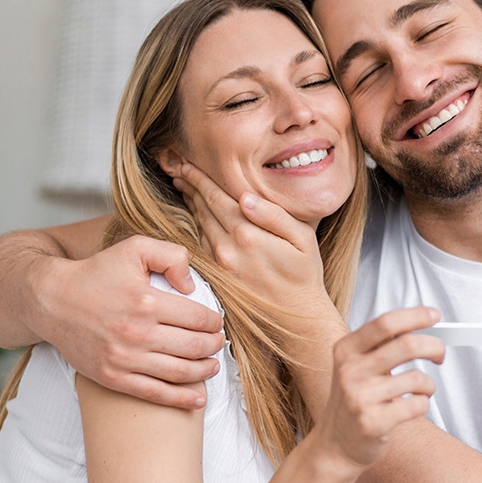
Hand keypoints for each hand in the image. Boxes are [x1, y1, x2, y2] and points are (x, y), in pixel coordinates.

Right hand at [33, 235, 225, 407]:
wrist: (51, 301)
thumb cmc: (95, 273)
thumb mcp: (133, 248)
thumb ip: (170, 255)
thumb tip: (192, 284)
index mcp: (146, 301)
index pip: (197, 318)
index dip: (214, 322)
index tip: (216, 323)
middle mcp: (138, 332)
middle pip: (194, 347)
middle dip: (213, 346)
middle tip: (217, 343)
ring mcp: (125, 359)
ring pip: (180, 372)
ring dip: (204, 371)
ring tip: (212, 365)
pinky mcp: (113, 378)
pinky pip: (155, 394)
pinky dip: (181, 400)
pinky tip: (198, 399)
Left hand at [172, 162, 334, 330]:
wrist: (297, 319)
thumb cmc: (304, 275)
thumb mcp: (302, 239)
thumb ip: (274, 215)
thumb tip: (246, 197)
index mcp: (247, 234)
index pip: (216, 197)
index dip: (199, 178)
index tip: (186, 163)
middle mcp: (227, 248)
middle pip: (202, 208)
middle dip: (189, 186)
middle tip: (177, 166)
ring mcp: (219, 264)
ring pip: (198, 225)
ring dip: (190, 203)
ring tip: (182, 185)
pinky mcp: (217, 276)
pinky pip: (200, 244)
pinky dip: (195, 224)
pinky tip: (195, 215)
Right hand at [315, 307, 444, 470]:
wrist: (334, 446)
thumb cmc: (354, 401)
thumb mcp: (356, 367)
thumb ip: (382, 346)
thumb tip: (422, 327)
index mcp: (346, 350)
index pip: (385, 323)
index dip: (415, 316)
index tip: (435, 316)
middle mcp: (350, 371)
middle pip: (407, 345)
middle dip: (434, 347)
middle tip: (440, 355)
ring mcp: (360, 397)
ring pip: (417, 378)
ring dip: (428, 386)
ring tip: (420, 392)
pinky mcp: (373, 422)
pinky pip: (417, 405)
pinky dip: (423, 404)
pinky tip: (411, 408)